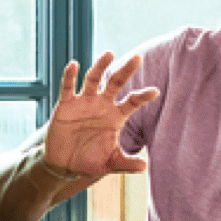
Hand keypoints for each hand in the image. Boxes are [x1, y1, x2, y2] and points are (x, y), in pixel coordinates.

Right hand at [44, 52, 160, 177]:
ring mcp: (84, 102)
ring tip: (109, 54)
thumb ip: (126, 164)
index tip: (155, 91)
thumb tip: (145, 167)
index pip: (133, 102)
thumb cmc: (90, 161)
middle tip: (138, 57)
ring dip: (100, 66)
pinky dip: (69, 76)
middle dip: (126, 70)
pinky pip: (68, 87)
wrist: (64, 164)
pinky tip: (73, 64)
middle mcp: (102, 105)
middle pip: (115, 82)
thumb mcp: (110, 163)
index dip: (143, 97)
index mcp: (116, 116)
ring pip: (94, 79)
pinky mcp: (66, 104)